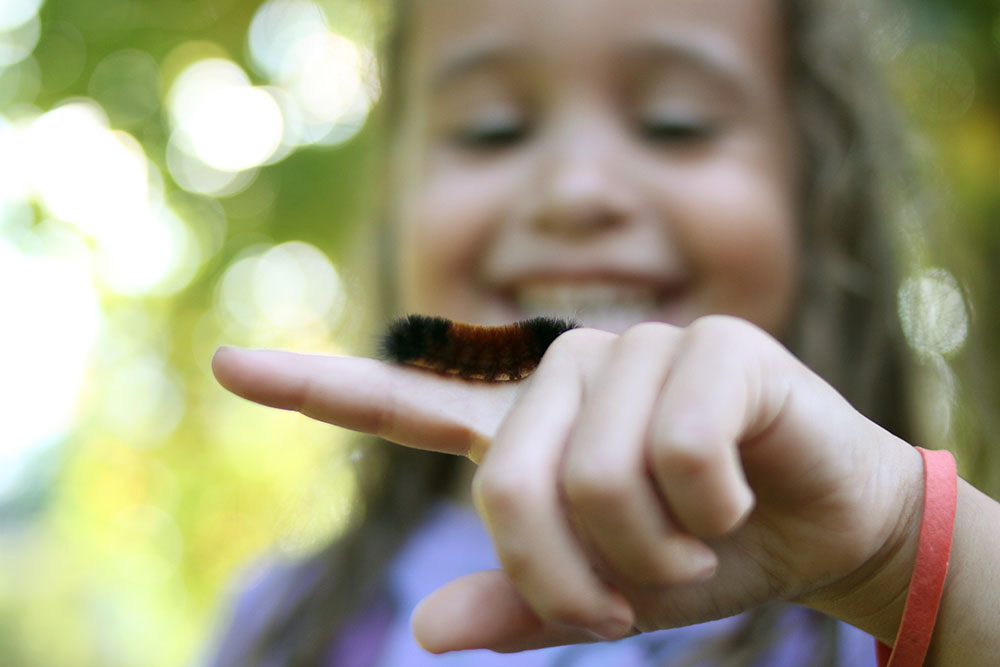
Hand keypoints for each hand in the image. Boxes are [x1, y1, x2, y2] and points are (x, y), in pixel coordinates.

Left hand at [211, 315, 923, 652]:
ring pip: (596, 473)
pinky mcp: (713, 345)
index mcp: (531, 430)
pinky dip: (710, 508)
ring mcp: (639, 349)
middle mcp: (569, 373)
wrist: (827, 522)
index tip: (227, 365)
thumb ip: (521, 605)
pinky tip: (738, 491)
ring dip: (653, 549)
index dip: (315, 388)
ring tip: (695, 540)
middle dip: (571, 575)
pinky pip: (675, 451)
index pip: (407, 406)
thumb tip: (424, 634)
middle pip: (512, 483)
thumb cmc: (709, 551)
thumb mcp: (609, 593)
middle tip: (627, 599)